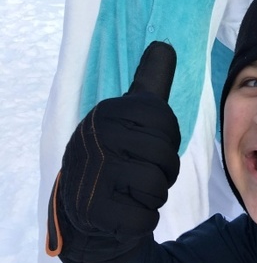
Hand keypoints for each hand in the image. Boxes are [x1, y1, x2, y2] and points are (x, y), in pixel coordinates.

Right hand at [47, 42, 179, 262]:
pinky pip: (145, 215)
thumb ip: (149, 83)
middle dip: (163, 170)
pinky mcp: (95, 210)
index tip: (149, 144)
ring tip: (133, 190)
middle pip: (165, 155)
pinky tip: (126, 211)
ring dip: (153, 195)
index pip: (165, 121)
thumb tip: (165, 44)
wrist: (82, 210)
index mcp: (109, 112)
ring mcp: (94, 173)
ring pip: (157, 186)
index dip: (167, 138)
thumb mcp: (127, 115)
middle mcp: (99, 137)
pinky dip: (143, 218)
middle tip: (141, 171)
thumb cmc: (115, 156)